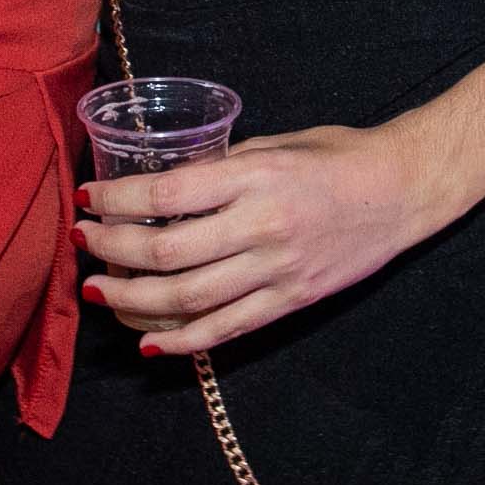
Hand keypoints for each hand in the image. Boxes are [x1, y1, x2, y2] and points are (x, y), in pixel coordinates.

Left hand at [76, 122, 458, 353]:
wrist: (402, 190)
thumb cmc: (338, 155)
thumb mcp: (274, 143)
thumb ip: (222, 167)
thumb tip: (167, 187)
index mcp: (254, 176)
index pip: (167, 194)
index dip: (117, 200)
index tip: (87, 198)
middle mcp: (261, 226)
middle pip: (167, 252)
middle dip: (113, 251)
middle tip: (83, 243)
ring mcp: (276, 270)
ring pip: (188, 298)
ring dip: (133, 300)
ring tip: (98, 291)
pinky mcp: (290, 301)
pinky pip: (226, 329)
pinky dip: (182, 339)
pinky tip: (148, 340)